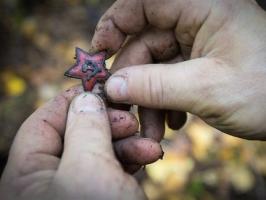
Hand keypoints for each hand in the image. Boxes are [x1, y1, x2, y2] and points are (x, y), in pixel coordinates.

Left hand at [0, 87, 148, 199]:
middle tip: (131, 119)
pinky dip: (131, 159)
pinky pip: (113, 168)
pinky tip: (150, 156)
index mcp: (27, 174)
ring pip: (99, 151)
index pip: (43, 123)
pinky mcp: (101, 194)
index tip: (100, 88)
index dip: (72, 102)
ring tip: (150, 145)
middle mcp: (49, 180)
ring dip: (127, 143)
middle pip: (76, 135)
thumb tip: (86, 97)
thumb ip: (85, 127)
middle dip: (107, 124)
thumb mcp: (88, 168)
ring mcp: (77, 188)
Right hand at [91, 0, 265, 139]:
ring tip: (155, 131)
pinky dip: (165, 102)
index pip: (141, 3)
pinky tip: (175, 123)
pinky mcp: (198, 64)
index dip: (113, 26)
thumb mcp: (206, 89)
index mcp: (200, 7)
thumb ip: (155, 86)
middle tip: (128, 115)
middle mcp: (195, 20)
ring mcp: (196, 44)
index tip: (98, 55)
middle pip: (143, 45)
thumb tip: (112, 87)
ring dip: (149, 101)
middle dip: (133, 83)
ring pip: (154, 68)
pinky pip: (168, 79)